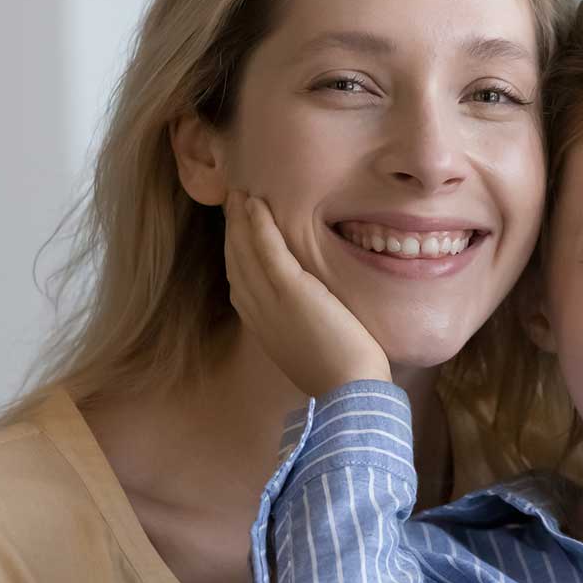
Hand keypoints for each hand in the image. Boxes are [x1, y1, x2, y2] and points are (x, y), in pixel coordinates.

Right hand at [224, 188, 390, 396]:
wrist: (348, 391)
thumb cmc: (341, 374)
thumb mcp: (308, 346)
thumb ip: (298, 324)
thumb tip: (307, 313)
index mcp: (260, 323)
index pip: (241, 277)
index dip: (237, 248)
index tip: (240, 225)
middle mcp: (256, 310)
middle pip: (236, 259)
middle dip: (233, 227)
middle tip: (234, 198)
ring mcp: (269, 300)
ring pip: (245, 250)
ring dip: (241, 218)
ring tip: (241, 191)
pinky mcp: (290, 291)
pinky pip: (266, 249)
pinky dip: (258, 224)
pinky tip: (255, 202)